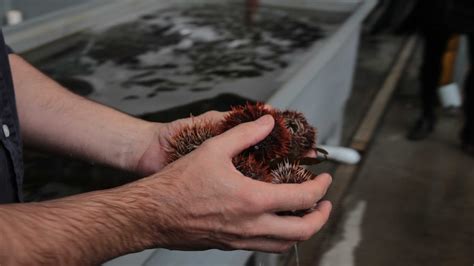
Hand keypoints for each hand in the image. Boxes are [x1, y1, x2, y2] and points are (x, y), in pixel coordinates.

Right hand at [131, 115, 332, 252]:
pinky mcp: (229, 245)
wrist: (151, 214)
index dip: (320, 188)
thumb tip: (267, 123)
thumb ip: (245, 134)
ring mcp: (240, 239)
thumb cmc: (178, 184)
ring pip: (285, 245)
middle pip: (302, 231)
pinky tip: (273, 222)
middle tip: (323, 203)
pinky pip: (265, 248)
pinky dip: (279, 238)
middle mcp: (251, 226)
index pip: (303, 199)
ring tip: (304, 215)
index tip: (325, 179)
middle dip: (321, 217)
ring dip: (302, 230)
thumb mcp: (214, 149)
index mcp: (252, 200)